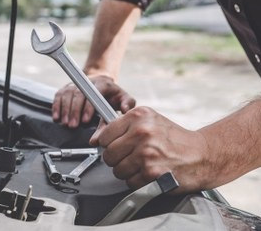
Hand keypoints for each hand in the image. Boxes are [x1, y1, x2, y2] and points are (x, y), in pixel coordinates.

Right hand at [52, 75, 134, 127]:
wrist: (101, 82)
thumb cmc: (112, 93)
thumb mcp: (123, 97)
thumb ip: (127, 104)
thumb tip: (124, 110)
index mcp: (102, 84)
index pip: (93, 94)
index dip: (88, 107)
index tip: (85, 120)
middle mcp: (87, 82)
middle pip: (78, 94)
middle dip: (74, 111)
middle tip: (73, 125)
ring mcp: (76, 84)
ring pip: (67, 94)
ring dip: (65, 110)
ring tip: (66, 123)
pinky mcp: (67, 87)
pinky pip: (59, 95)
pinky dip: (56, 106)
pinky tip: (57, 116)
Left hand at [90, 106, 209, 192]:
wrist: (202, 154)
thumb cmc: (174, 138)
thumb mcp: (149, 121)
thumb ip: (121, 127)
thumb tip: (95, 140)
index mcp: (139, 116)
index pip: (105, 135)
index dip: (108, 144)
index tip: (117, 146)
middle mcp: (141, 132)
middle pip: (108, 154)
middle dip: (117, 159)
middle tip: (131, 157)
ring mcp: (146, 153)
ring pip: (117, 170)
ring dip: (127, 171)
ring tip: (142, 164)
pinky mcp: (151, 172)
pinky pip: (129, 182)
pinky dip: (137, 181)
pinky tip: (149, 173)